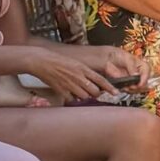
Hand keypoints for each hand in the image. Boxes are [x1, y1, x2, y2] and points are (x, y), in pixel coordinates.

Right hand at [26, 42, 144, 102]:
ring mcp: (70, 85)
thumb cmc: (58, 60)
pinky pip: (72, 100)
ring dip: (85, 97)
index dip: (110, 87)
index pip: (101, 80)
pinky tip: (70, 94)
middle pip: (94, 92)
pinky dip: (73, 99)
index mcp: (83, 68)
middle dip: (96, 93)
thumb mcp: (75, 63)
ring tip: (80, 92)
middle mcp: (78, 77)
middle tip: (93, 92)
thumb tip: (92, 82)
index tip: (116, 92)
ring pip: (84, 97)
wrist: (42, 61)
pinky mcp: (62, 91)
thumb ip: (84, 72)